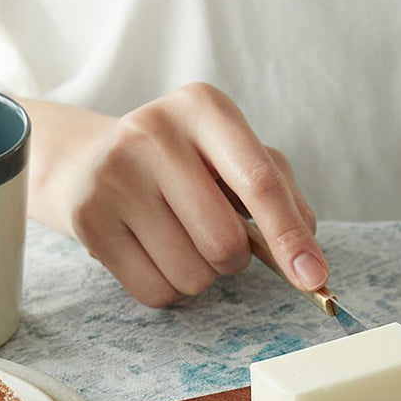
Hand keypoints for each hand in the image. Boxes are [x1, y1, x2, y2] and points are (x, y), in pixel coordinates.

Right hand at [21, 84, 325, 305]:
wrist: (85, 161)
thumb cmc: (182, 165)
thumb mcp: (233, 156)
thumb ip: (281, 195)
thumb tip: (309, 258)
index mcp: (204, 108)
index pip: (259, 183)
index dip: (290, 238)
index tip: (314, 279)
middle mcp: (153, 132)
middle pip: (226, 243)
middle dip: (234, 258)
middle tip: (214, 235)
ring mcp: (114, 176)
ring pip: (193, 275)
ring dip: (200, 275)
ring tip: (176, 239)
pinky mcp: (89, 220)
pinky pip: (156, 291)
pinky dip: (167, 287)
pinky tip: (150, 253)